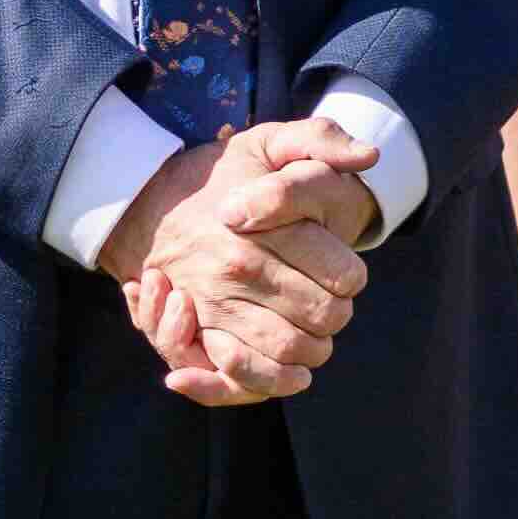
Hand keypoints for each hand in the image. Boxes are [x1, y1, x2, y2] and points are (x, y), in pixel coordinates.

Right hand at [105, 110, 380, 406]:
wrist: (148, 204)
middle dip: (337, 313)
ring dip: (314, 347)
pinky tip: (294, 370)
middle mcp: (239, 267)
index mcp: (263, 226)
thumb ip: (321, 139)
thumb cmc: (220, 178)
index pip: (345, 275)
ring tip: (313, 332)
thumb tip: (370, 157)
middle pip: (326, 316)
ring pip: (293, 348)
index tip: (341, 271)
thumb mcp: (266, 142)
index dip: (352, 277)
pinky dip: (277, 379)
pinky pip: (247, 374)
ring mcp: (216, 304)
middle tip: (330, 303)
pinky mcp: (197, 333)